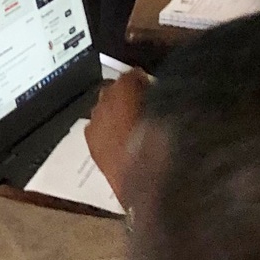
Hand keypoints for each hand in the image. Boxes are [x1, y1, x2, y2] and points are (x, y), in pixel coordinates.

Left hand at [86, 67, 150, 204]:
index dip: (142, 80)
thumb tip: (156, 94)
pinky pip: (96, 125)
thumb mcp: (169, 117)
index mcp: (124, 90)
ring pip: (102, 107)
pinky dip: (105, 126)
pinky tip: (118, 136)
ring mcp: (94, 121)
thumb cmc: (162, 146)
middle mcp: (104, 101)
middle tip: (142, 104)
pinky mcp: (90, 140)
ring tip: (131, 122)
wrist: (144, 184)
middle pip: (113, 89)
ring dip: (114, 110)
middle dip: (125, 93)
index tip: (151, 87)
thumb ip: (162, 100)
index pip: (130, 75)